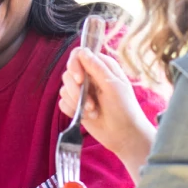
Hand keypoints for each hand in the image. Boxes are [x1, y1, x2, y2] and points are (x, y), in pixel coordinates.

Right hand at [58, 47, 155, 171]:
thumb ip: (97, 68)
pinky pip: (63, 103)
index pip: (79, 54)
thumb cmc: (124, 109)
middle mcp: (90, 77)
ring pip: (64, 90)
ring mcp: (82, 92)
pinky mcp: (76, 106)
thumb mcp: (113, 86)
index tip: (79, 79)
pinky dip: (72, 111)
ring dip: (77, 103)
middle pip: (68, 73)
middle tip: (89, 103)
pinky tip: (86, 117)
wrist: (124, 135)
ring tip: (93, 111)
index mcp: (101, 67)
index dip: (74, 64)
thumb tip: (82, 51)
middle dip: (76, 90)